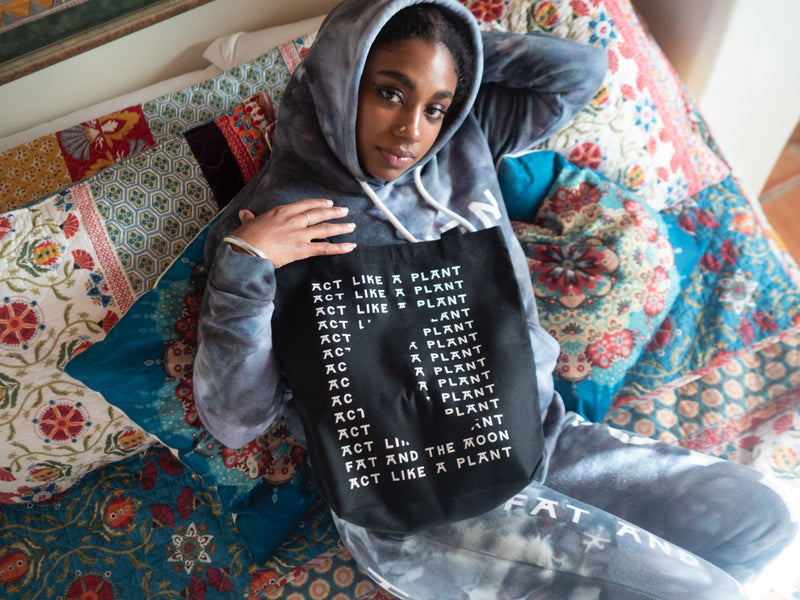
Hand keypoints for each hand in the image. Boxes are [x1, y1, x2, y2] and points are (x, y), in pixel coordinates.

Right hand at [230, 198, 355, 267]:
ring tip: (351, 226)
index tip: (328, 203)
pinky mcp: (303, 249)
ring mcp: (300, 235)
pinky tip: (350, 246)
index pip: (305, 205)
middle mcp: (294, 220)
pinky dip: (339, 248)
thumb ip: (250, 218)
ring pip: (325, 229)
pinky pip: (325, 248)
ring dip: (340, 227)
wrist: (247, 252)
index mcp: (282, 212)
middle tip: (345, 211)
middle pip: (319, 214)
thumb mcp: (249, 223)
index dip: (318, 203)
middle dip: (334, 212)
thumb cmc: (246, 238)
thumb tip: (245, 214)